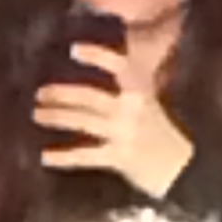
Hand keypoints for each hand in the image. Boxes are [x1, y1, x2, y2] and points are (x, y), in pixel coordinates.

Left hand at [33, 44, 194, 199]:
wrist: (184, 171)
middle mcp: (130, 107)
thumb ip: (128, 87)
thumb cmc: (162, 135)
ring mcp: (124, 133)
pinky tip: (46, 157)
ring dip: (56, 116)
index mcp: (141, 89)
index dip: (96, 55)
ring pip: (82, 120)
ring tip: (37, 114)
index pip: (118, 64)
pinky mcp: (119, 158)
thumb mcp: (150, 103)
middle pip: (89, 95)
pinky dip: (64, 157)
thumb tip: (100, 73)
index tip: (73, 50)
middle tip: (39, 93)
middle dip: (61, 93)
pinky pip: (85, 156)